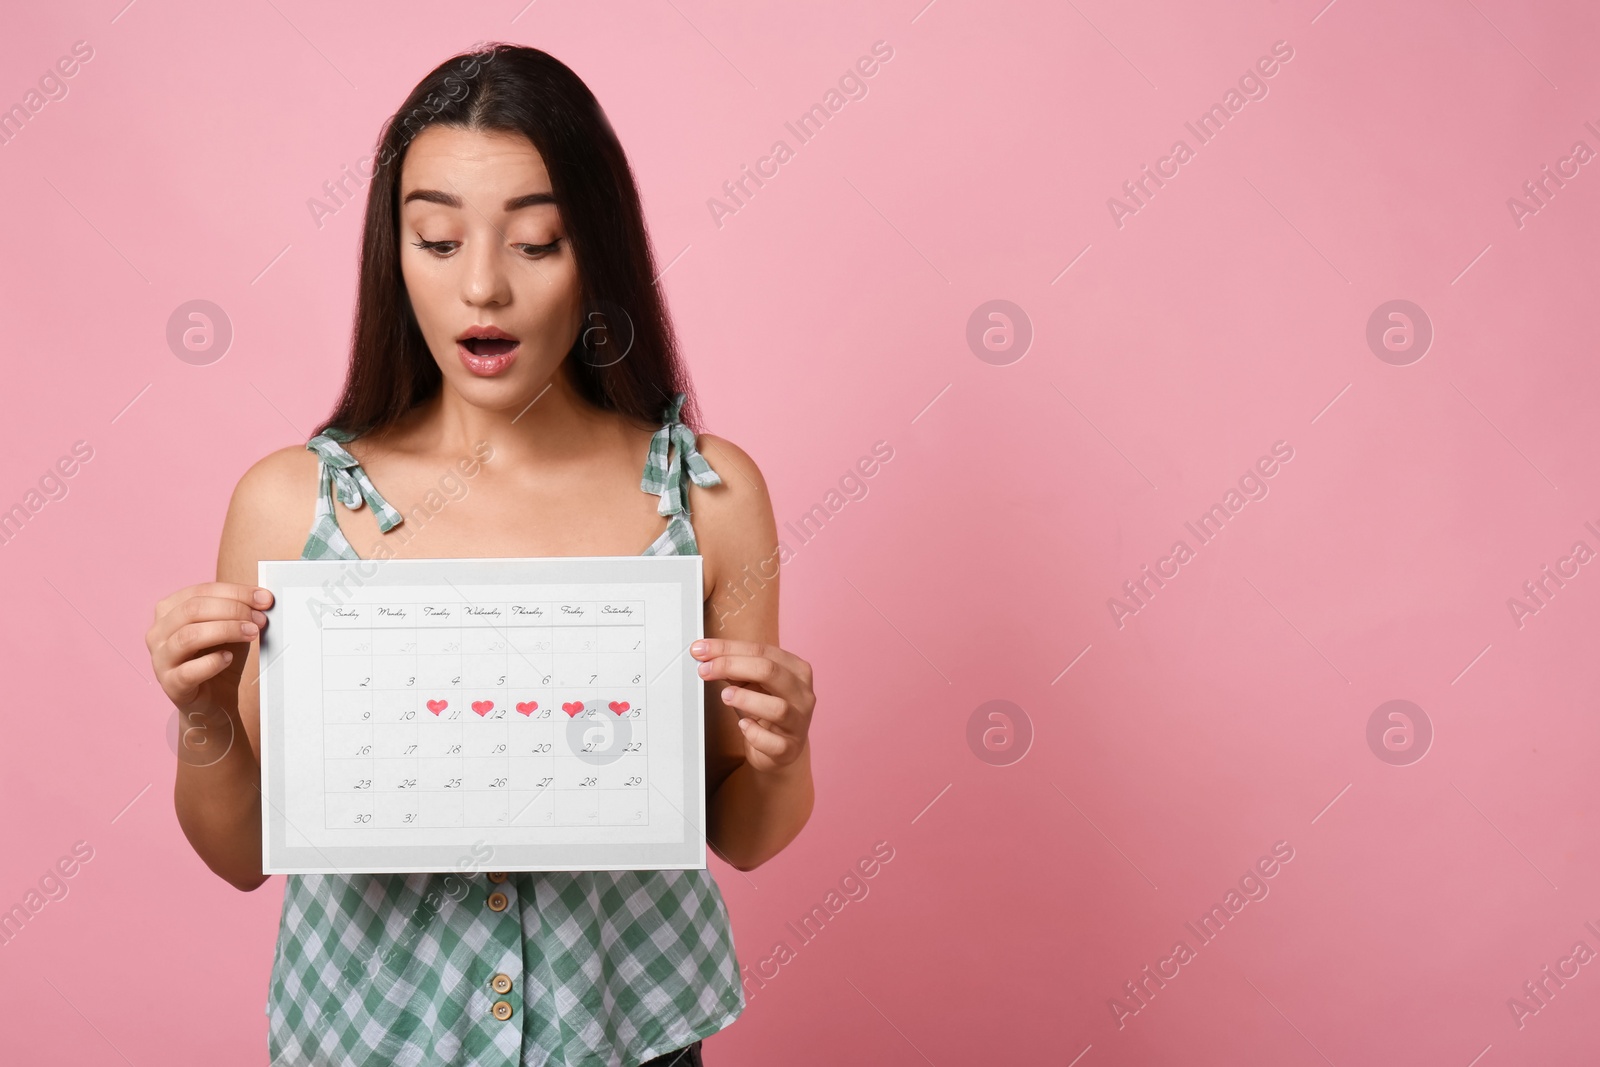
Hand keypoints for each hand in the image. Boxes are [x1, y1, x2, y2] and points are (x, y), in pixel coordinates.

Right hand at [146, 582, 272, 709]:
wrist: (215, 700)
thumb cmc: (221, 657)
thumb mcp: (232, 628)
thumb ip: (240, 611)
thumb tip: (263, 598)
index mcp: (169, 610)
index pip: (201, 591)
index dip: (236, 592)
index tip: (264, 599)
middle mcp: (158, 632)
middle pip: (193, 609)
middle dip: (233, 610)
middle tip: (259, 619)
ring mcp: (160, 659)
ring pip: (189, 635)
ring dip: (226, 630)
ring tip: (251, 634)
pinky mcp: (170, 684)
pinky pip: (188, 670)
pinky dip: (213, 662)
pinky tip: (229, 658)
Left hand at [691, 639, 813, 773]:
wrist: (779, 749)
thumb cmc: (765, 710)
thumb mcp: (751, 684)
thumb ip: (734, 669)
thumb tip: (706, 656)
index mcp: (796, 670)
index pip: (762, 650)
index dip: (728, 648)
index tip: (701, 650)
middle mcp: (803, 694)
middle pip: (770, 671)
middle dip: (731, 666)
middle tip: (704, 670)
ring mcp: (799, 722)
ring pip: (777, 707)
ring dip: (746, 699)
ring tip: (725, 696)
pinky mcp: (790, 748)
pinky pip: (773, 742)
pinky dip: (754, 732)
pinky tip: (742, 725)